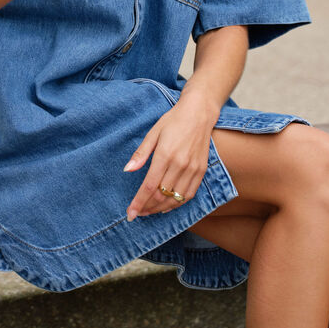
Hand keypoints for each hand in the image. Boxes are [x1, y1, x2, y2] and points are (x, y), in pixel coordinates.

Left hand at [123, 92, 216, 219]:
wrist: (199, 113)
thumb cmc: (173, 121)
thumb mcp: (153, 132)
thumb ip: (141, 153)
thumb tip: (127, 170)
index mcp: (165, 155)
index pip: (149, 186)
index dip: (138, 202)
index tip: (129, 214)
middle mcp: (180, 164)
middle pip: (161, 196)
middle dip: (147, 208)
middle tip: (137, 212)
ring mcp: (193, 169)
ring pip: (175, 199)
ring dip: (160, 208)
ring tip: (149, 211)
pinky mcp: (202, 171)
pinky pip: (189, 195)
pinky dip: (177, 204)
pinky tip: (167, 205)